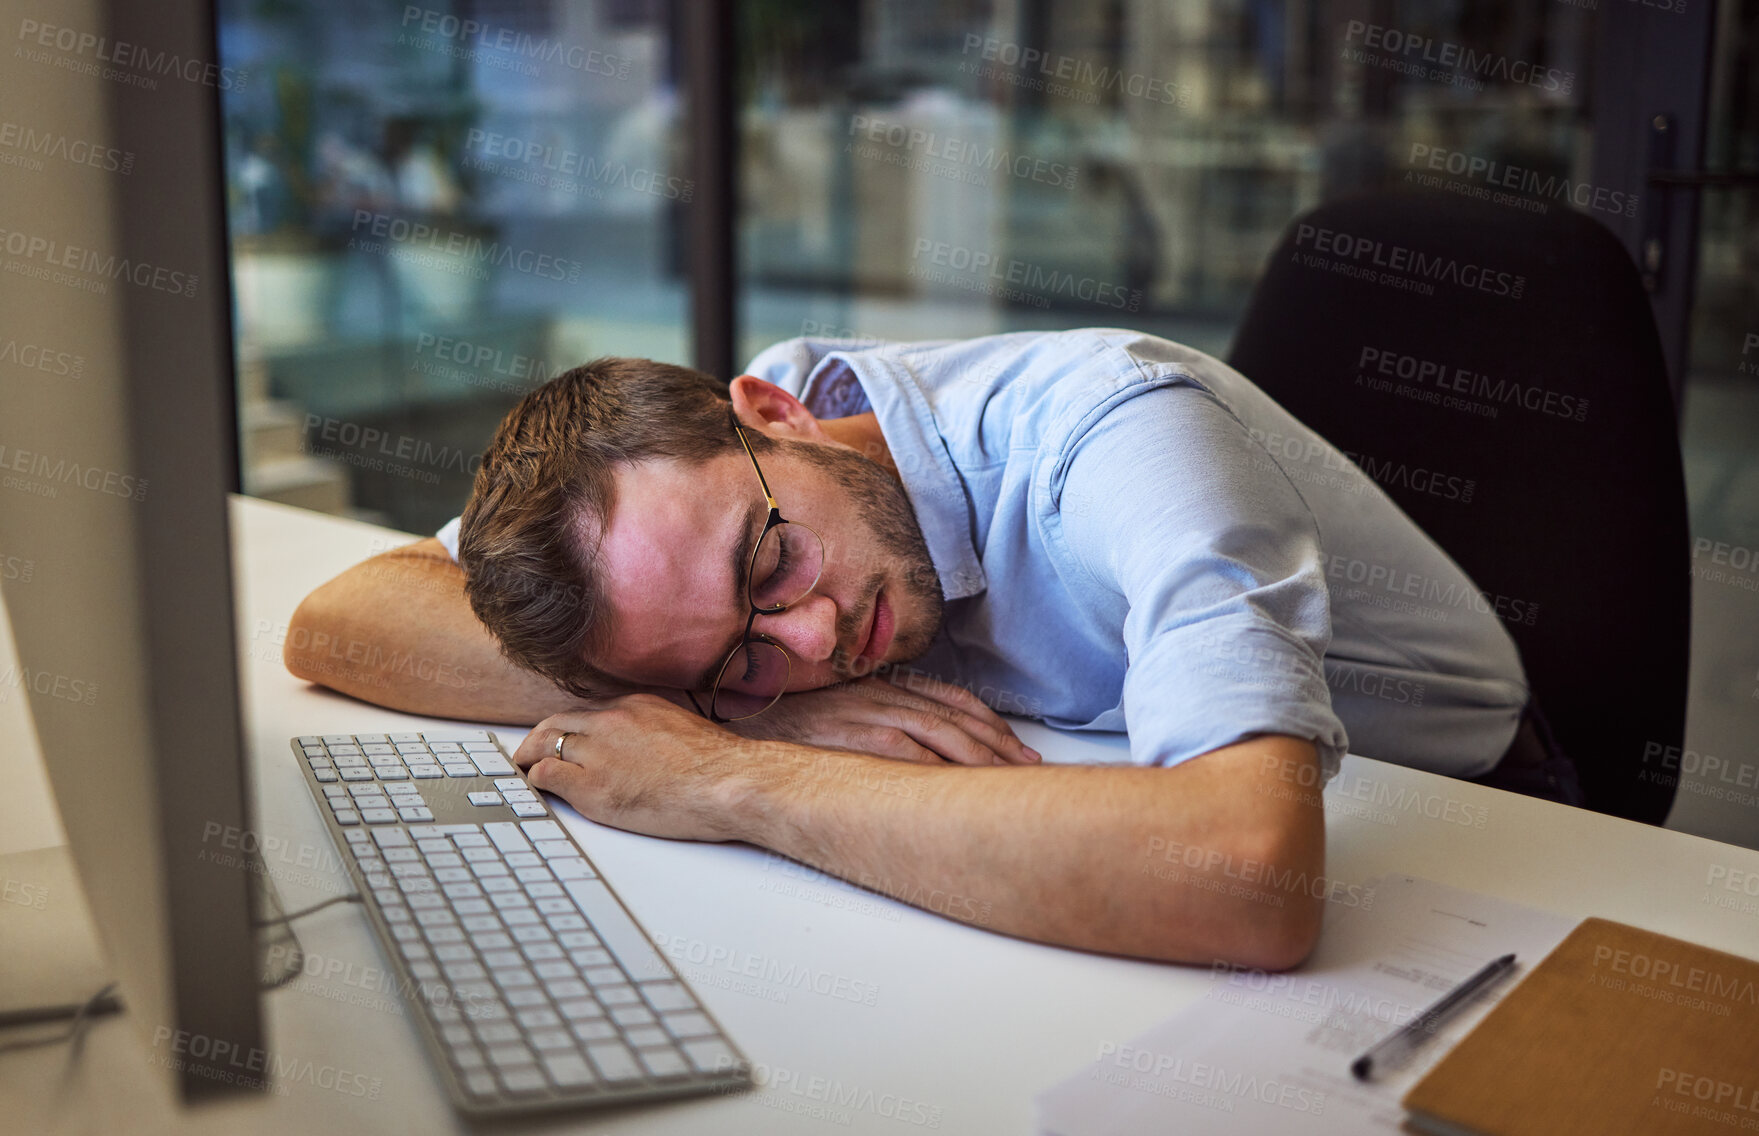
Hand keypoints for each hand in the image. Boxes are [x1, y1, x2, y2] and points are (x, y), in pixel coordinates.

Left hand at [513, 694, 757, 842]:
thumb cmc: (719, 767)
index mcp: (634, 706)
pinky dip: (537, 781)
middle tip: (525, 754)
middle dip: (536, 739)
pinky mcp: (593, 787)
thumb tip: (646, 751)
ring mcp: (599, 752)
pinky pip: (547, 776)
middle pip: (556, 723)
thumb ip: (654, 732)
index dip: (566, 728)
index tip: (559, 739)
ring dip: (529, 759)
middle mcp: (611, 722)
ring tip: (522, 771)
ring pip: (545, 746)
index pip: (585, 712)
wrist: (728, 782)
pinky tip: (538, 788)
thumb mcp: (682, 730)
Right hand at [725, 672, 1041, 765]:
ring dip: (979, 759)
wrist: (727, 716)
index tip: (1017, 749)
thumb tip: (912, 755)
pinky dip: (936, 768)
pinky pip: (904, 751)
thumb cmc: (777, 721)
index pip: (950, 699)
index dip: (989, 724)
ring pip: (939, 733)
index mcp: (878, 684)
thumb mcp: (832, 711)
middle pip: (955, 718)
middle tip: (1029, 772)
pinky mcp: (846, 733)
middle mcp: (878, 692)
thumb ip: (869, 721)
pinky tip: (957, 789)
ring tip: (1008, 783)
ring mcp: (863, 710)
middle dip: (998, 746)